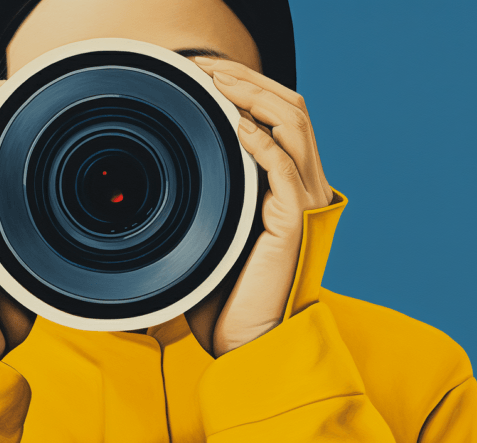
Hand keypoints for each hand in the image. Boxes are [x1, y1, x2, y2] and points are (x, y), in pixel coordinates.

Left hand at [193, 56, 333, 356]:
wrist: (247, 341)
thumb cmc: (228, 293)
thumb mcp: (216, 232)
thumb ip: (211, 198)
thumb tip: (172, 172)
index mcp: (290, 187)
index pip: (283, 117)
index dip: (252, 87)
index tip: (210, 73)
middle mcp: (304, 188)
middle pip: (291, 109)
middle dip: (251, 80)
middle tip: (209, 67)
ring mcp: (302, 203)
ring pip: (292, 125)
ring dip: (254, 97)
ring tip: (219, 83)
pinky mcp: (293, 221)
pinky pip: (282, 165)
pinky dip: (260, 139)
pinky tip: (235, 123)